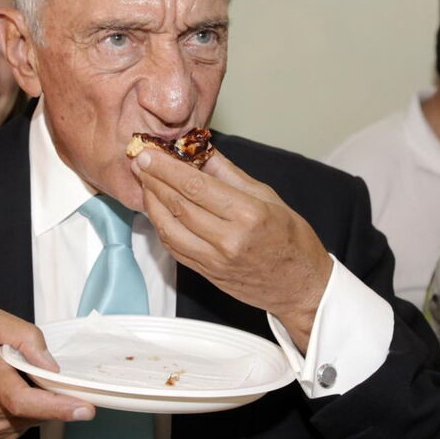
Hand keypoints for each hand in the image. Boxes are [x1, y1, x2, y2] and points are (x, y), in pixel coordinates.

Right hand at [0, 307, 94, 438]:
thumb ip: (22, 334)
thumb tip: (49, 363)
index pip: (21, 398)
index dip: (55, 405)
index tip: (82, 407)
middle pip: (36, 411)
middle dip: (63, 406)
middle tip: (85, 402)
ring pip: (36, 418)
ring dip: (46, 404)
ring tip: (35, 383)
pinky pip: (28, 423)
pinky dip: (35, 410)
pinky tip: (25, 394)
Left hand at [131, 148, 331, 350]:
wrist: (300, 287)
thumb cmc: (292, 240)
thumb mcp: (268, 197)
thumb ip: (230, 174)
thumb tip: (202, 151)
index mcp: (248, 214)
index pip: (195, 186)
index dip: (167, 168)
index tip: (150, 154)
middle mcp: (228, 239)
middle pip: (178, 205)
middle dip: (154, 181)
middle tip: (140, 162)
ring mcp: (215, 260)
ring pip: (169, 228)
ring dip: (151, 203)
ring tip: (144, 183)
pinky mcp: (206, 273)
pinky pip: (174, 247)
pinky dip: (161, 226)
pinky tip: (157, 210)